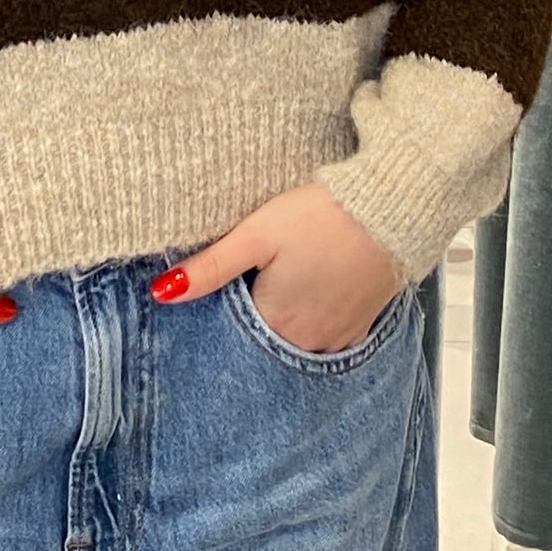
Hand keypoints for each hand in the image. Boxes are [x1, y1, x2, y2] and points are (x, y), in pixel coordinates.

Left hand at [148, 184, 407, 353]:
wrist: (389, 208)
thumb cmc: (319, 216)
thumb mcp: (256, 234)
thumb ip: (210, 267)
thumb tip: (161, 293)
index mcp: (276, 321)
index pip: (233, 337)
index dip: (222, 316)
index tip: (219, 295)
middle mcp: (307, 340)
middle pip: (265, 342)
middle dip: (250, 323)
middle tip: (249, 283)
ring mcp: (338, 338)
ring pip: (295, 342)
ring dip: (282, 325)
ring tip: (279, 287)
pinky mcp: (361, 325)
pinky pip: (327, 339)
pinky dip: (313, 325)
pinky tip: (309, 296)